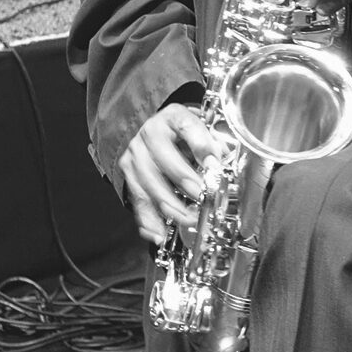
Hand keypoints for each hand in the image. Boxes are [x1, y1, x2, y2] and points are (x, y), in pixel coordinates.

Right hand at [118, 102, 226, 246]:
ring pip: (150, 184)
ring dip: (171, 205)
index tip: (214, 163)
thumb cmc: (179, 130)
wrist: (149, 128)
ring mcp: (136, 156)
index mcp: (173, 117)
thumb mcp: (198, 126)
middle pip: (167, 160)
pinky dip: (147, 220)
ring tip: (189, 219)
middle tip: (203, 196)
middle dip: (187, 182)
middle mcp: (150, 135)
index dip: (202, 145)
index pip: (187, 127)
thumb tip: (223, 157)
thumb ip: (213, 141)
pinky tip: (158, 234)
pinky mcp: (129, 176)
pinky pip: (137, 200)